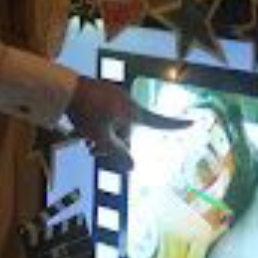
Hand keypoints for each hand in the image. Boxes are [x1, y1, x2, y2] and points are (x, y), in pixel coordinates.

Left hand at [65, 78, 189, 169]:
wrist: (64, 89)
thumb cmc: (85, 113)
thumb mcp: (101, 139)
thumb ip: (117, 155)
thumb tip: (133, 169)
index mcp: (133, 112)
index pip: (159, 122)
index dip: (176, 125)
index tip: (194, 122)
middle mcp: (127, 102)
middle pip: (127, 131)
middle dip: (113, 144)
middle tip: (92, 152)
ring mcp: (114, 96)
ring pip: (114, 124)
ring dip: (102, 136)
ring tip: (83, 142)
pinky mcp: (102, 93)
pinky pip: (106, 114)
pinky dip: (97, 125)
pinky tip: (81, 129)